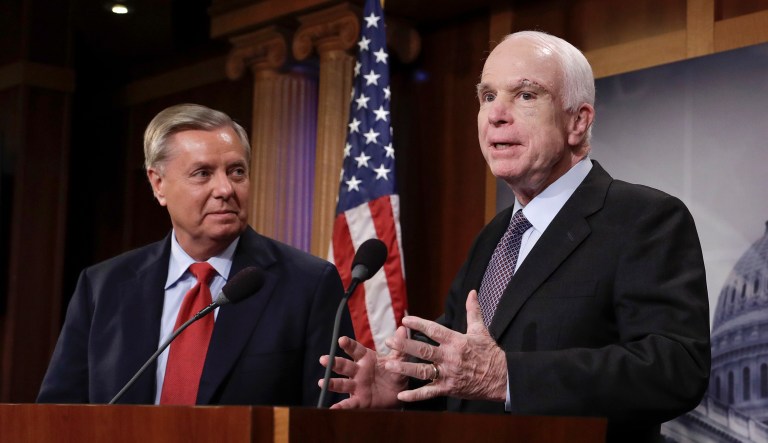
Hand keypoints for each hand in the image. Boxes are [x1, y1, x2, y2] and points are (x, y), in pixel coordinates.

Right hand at [318, 327, 408, 408]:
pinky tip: (332, 408)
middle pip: (344, 365)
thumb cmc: (393, 373)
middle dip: (334, 362)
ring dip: (332, 383)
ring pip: (342, 383)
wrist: (398, 393)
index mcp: (366, 359)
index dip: (348, 345)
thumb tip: (403, 329)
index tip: (342, 340)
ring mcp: (357, 386)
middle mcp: (358, 371)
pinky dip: (340, 406)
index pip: (355, 350)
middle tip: (323, 359)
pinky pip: (349, 403)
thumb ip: (399, 347)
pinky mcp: (359, 400)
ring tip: (322, 382)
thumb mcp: (398, 360)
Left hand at [384, 290, 506, 402]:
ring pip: (422, 371)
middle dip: (404, 346)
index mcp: (456, 341)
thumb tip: (472, 292)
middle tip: (388, 342)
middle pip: (423, 350)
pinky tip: (401, 395)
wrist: (502, 377)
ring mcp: (448, 374)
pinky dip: (415, 396)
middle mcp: (450, 357)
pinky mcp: (449, 388)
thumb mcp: (480, 330)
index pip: (434, 330)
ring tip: (388, 365)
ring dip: (404, 369)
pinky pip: (429, 392)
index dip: (418, 324)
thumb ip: (473, 310)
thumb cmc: (490, 353)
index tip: (405, 320)